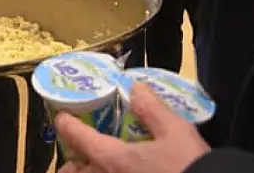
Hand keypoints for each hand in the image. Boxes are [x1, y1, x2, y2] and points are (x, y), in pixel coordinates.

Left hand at [55, 83, 210, 172]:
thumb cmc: (191, 166)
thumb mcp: (177, 132)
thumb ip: (152, 109)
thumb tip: (136, 88)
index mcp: (113, 158)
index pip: (78, 137)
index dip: (66, 124)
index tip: (62, 118)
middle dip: (71, 165)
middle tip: (75, 157)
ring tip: (92, 169)